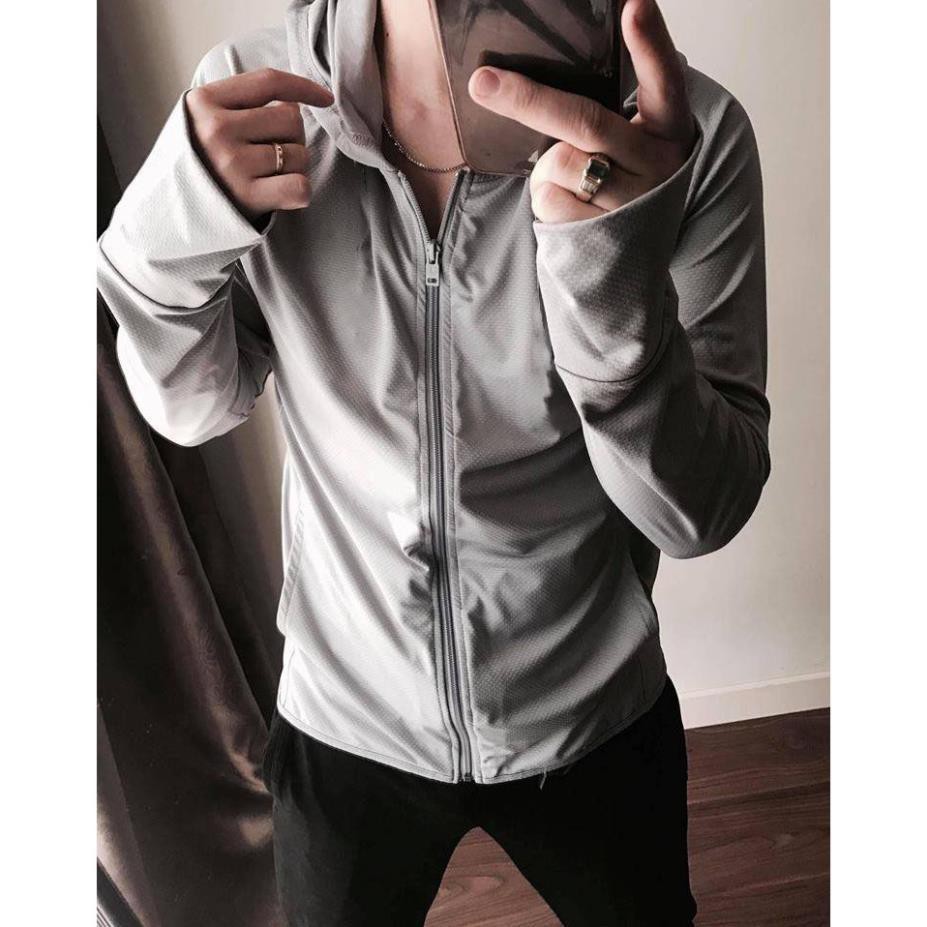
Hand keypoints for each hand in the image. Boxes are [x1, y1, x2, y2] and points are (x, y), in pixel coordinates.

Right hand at [185, 68, 334, 224]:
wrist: (171, 214)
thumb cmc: (198, 165)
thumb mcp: (202, 120)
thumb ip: (240, 104)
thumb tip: (294, 102)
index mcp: (205, 101)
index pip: (268, 82)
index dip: (303, 87)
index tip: (325, 97)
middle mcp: (217, 129)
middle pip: (290, 118)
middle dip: (293, 136)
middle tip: (275, 153)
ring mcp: (232, 163)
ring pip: (299, 154)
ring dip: (296, 166)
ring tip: (272, 176)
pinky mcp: (247, 196)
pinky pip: (300, 186)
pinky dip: (300, 191)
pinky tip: (284, 193)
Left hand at [467, 0, 695, 222]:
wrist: (635, 261)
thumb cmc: (625, 186)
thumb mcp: (633, 145)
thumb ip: (606, 115)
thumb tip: (535, 86)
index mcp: (670, 128)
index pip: (664, 78)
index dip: (650, 42)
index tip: (634, 4)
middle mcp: (658, 163)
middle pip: (585, 121)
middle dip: (528, 99)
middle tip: (484, 82)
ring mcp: (632, 201)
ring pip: (559, 164)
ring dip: (546, 170)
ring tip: (569, 182)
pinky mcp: (603, 235)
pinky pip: (549, 201)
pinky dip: (546, 200)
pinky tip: (569, 208)